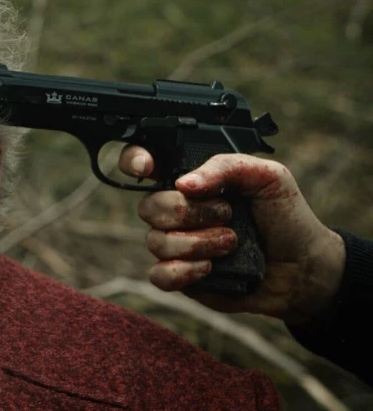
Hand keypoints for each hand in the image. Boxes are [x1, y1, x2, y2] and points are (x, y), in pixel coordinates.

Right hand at [119, 148, 344, 324]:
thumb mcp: (268, 177)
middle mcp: (175, 210)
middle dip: (188, 212)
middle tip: (228, 214)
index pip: (143, 161)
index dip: (134, 160)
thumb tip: (183, 183)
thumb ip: (226, 167)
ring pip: (155, 241)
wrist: (303, 265)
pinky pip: (158, 275)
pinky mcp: (180, 277)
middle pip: (148, 206)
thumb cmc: (284, 215)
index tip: (148, 169)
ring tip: (231, 243)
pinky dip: (182, 271)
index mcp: (190, 179)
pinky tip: (209, 268)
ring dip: (196, 243)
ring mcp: (175, 244)